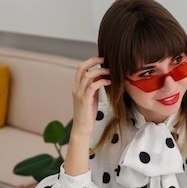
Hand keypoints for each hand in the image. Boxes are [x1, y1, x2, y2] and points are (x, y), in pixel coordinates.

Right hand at [65, 57, 110, 175]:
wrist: (82, 128)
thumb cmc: (87, 113)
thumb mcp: (91, 97)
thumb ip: (94, 86)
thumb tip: (102, 76)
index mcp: (76, 86)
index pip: (80, 68)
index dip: (91, 61)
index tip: (102, 59)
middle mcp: (76, 87)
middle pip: (82, 67)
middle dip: (93, 61)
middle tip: (105, 59)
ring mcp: (79, 93)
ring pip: (87, 75)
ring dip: (100, 71)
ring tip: (110, 71)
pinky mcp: (85, 100)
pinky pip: (93, 86)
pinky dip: (102, 81)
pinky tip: (109, 82)